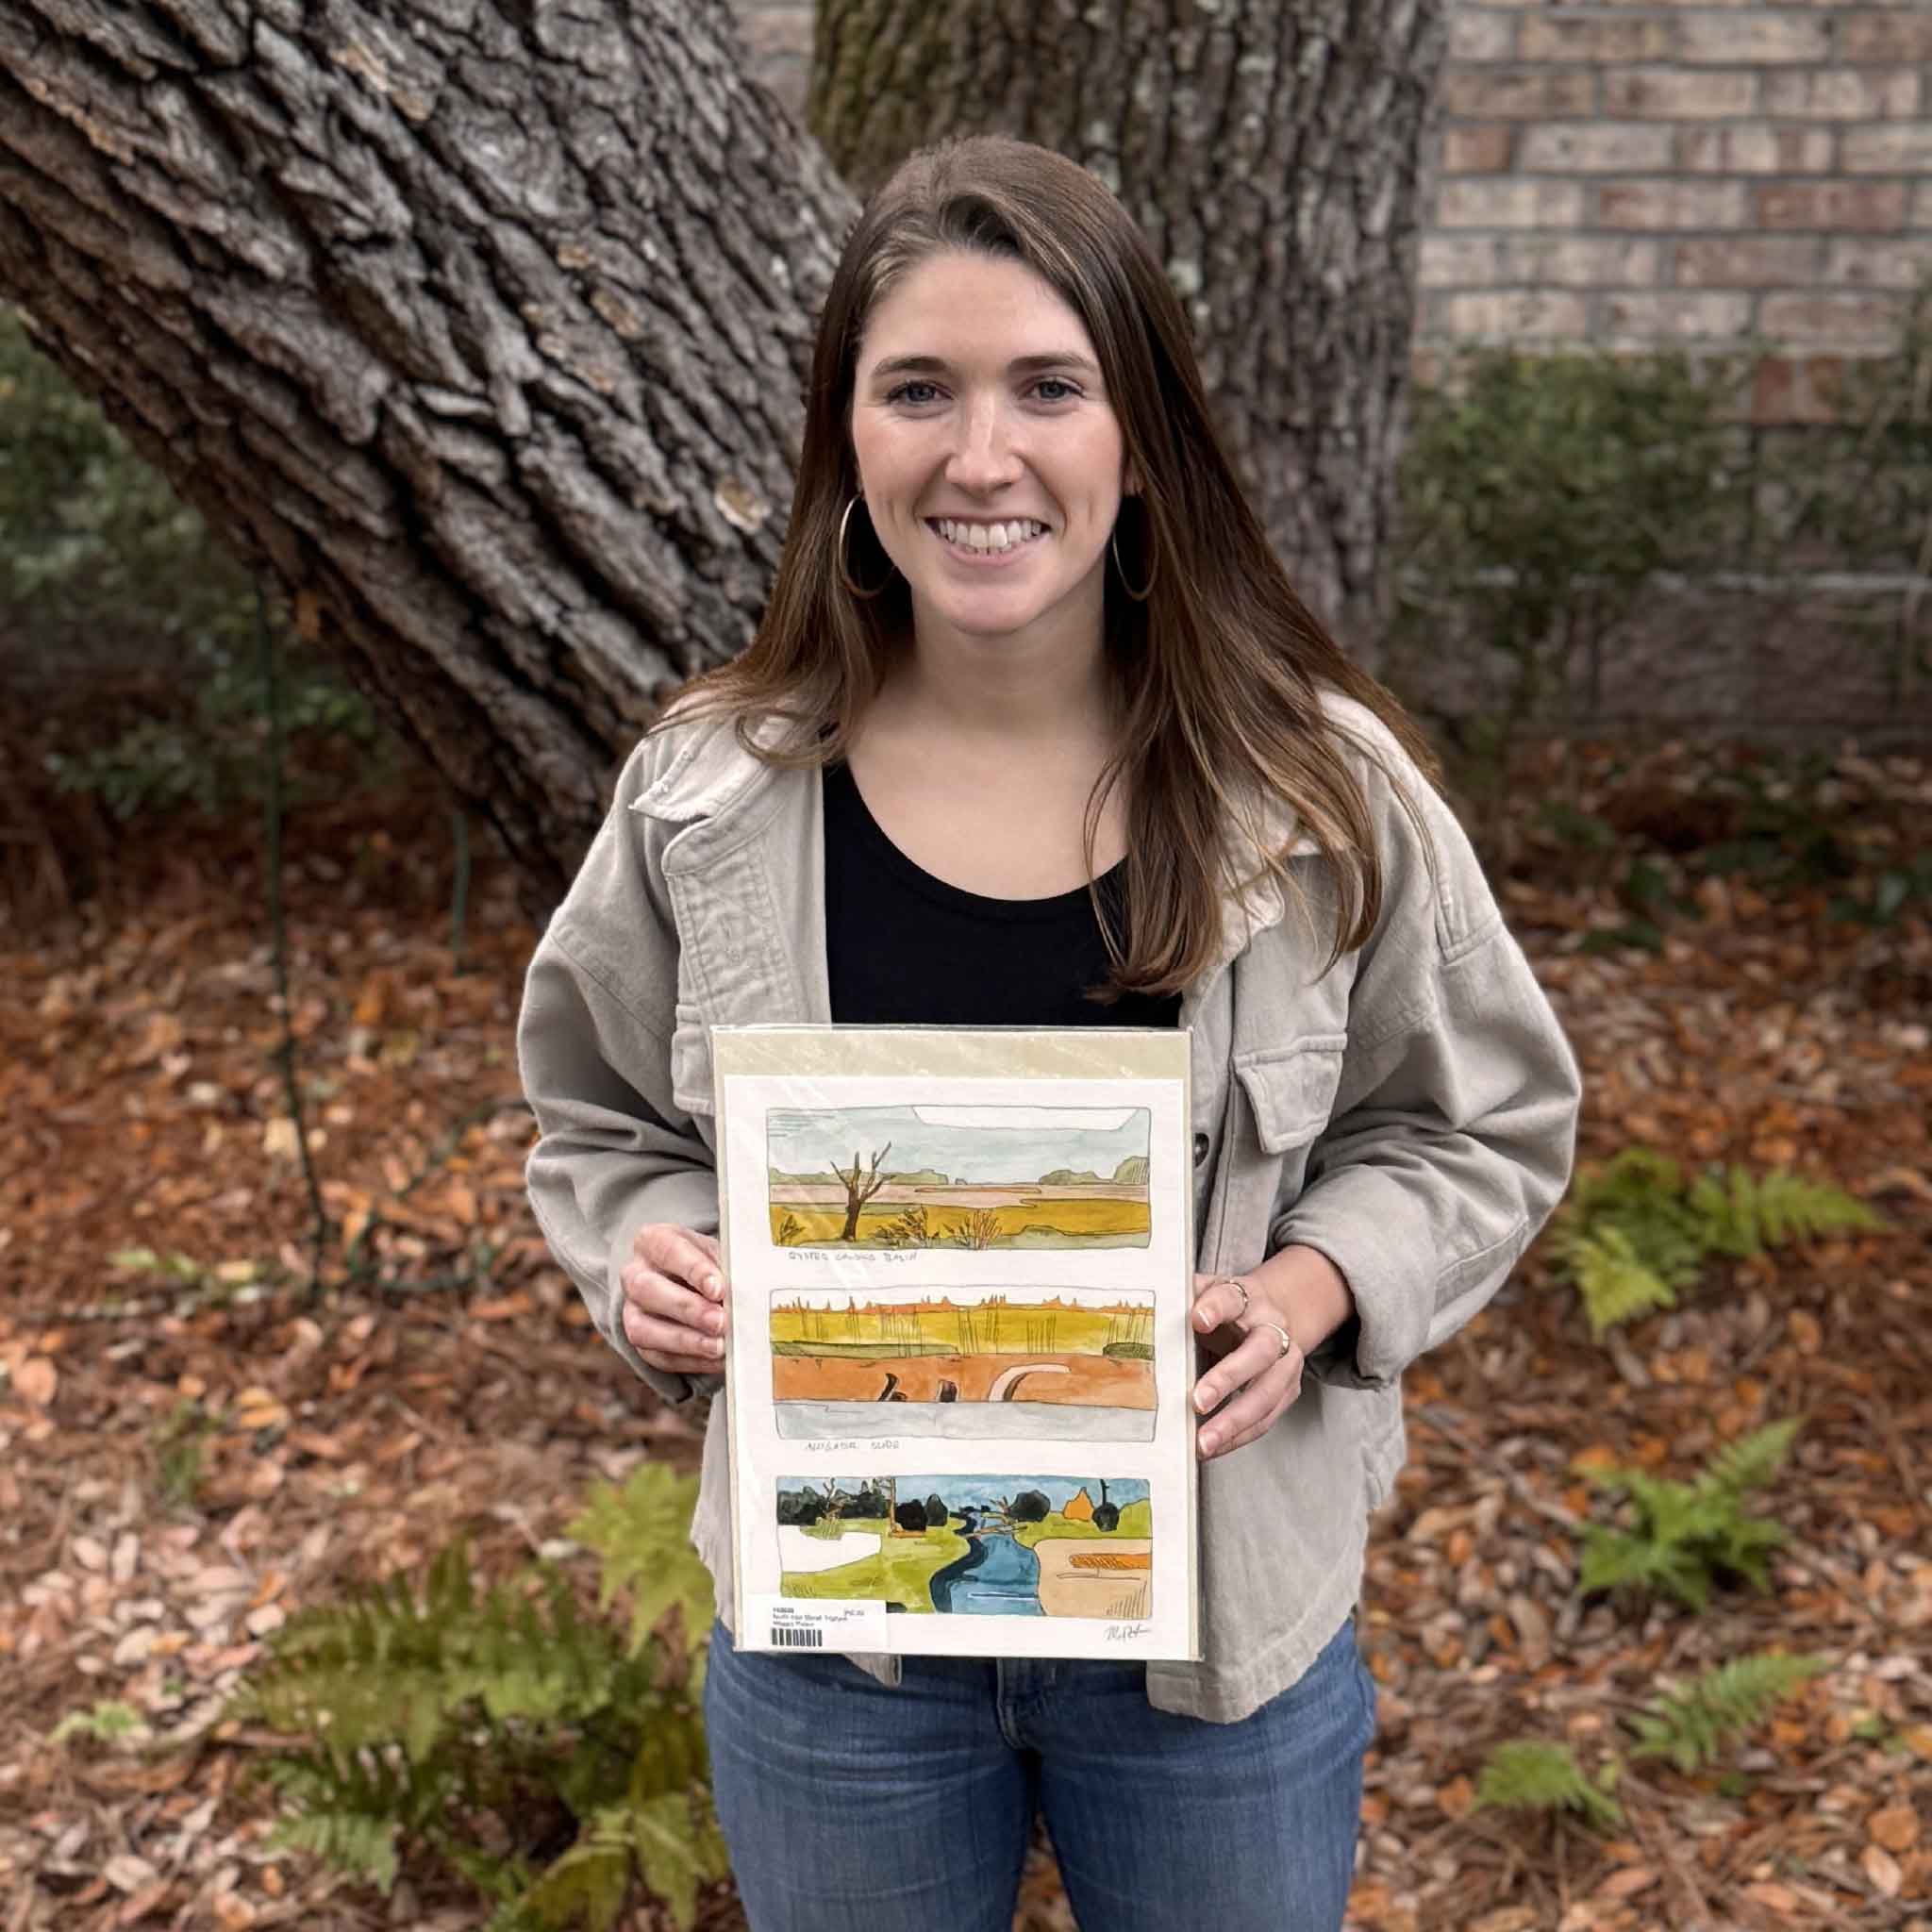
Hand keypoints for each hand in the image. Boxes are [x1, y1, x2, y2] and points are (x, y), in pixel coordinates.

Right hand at [619, 1225, 727, 1375]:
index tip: (718, 1288)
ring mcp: (631, 1310)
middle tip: (720, 1321)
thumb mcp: (716, 1252)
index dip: (694, 1270)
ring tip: (718, 1347)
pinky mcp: (640, 1341)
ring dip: (684, 1341)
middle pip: (648, 1290)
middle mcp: (634, 1274)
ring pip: (643, 1329)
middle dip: (687, 1308)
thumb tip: (745, 1288)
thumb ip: (725, 1266)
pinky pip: (657, 1356)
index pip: (668, 1250)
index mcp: (653, 1241)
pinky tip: (715, 1360)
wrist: (690, 1282)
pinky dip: (689, 1361)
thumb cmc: (706, 1263)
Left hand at [1188, 1270, 1305, 1460]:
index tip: (1197, 1319)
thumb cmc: (1231, 1309)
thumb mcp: (1209, 1294)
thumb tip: (1147, 1311)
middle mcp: (1273, 1330)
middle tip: (1198, 1400)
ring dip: (1234, 1421)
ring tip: (1204, 1441)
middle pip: (1258, 1352)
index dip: (1215, 1308)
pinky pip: (1266, 1419)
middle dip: (1228, 1378)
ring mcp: (1285, 1363)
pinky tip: (1214, 1446)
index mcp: (1248, 1299)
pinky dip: (1238, 1437)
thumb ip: (1184, 1300)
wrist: (1277, 1314)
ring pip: (1265, 1394)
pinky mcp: (1287, 1391)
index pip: (1232, 1298)